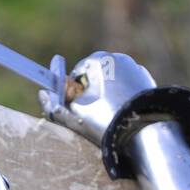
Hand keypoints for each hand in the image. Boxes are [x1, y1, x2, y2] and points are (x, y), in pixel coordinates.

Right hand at [40, 50, 155, 142]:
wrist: (146, 131)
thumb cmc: (107, 121)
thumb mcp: (75, 115)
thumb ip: (55, 105)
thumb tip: (42, 94)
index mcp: (98, 59)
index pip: (76, 76)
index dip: (73, 95)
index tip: (78, 111)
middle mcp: (118, 58)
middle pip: (95, 78)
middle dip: (92, 95)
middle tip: (95, 117)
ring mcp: (135, 68)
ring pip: (112, 84)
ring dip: (107, 98)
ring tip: (111, 118)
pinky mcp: (147, 81)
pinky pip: (127, 89)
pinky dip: (123, 100)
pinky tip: (124, 115)